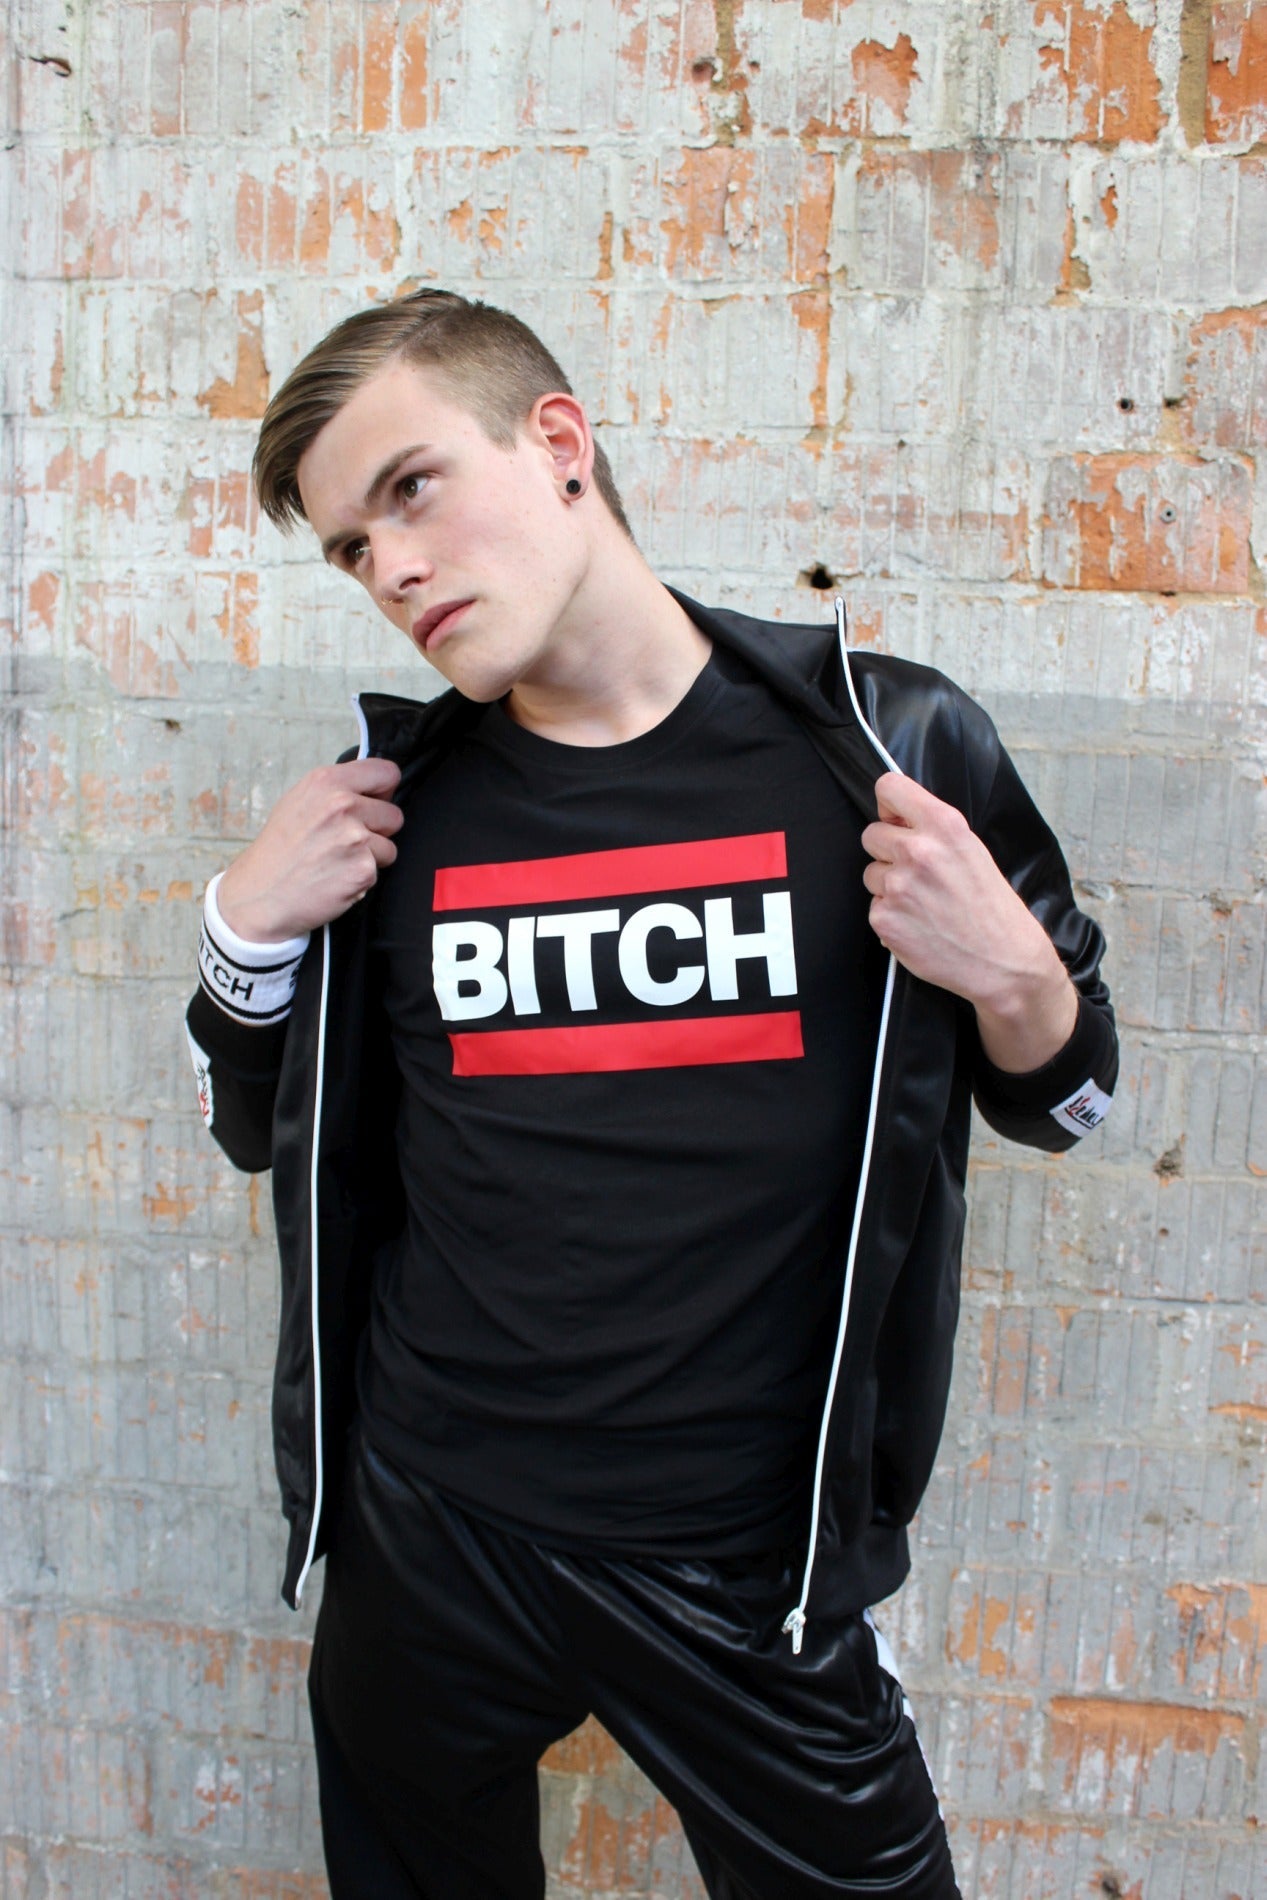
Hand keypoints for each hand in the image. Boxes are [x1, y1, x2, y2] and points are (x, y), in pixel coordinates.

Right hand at [216, 758, 403, 941]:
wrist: (260, 894)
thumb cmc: (278, 851)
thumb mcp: (298, 802)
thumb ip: (337, 790)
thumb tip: (374, 788)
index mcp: (326, 782)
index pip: (386, 773)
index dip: (383, 792)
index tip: (374, 802)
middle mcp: (342, 804)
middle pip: (394, 814)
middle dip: (377, 831)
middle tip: (345, 842)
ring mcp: (354, 837)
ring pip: (389, 846)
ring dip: (371, 857)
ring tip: (337, 861)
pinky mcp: (362, 868)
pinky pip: (378, 872)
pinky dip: (361, 879)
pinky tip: (335, 878)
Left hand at [861, 773, 1077, 1072]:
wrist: (1004, 961)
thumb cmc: (994, 908)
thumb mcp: (973, 851)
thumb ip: (934, 831)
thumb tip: (896, 818)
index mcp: (945, 826)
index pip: (889, 788)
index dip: (889, 805)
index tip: (895, 818)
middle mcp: (918, 851)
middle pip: (871, 834)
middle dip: (888, 851)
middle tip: (917, 873)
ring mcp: (898, 886)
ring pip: (871, 873)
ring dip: (889, 886)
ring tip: (924, 903)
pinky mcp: (884, 918)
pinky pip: (874, 907)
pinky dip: (891, 916)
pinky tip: (920, 924)